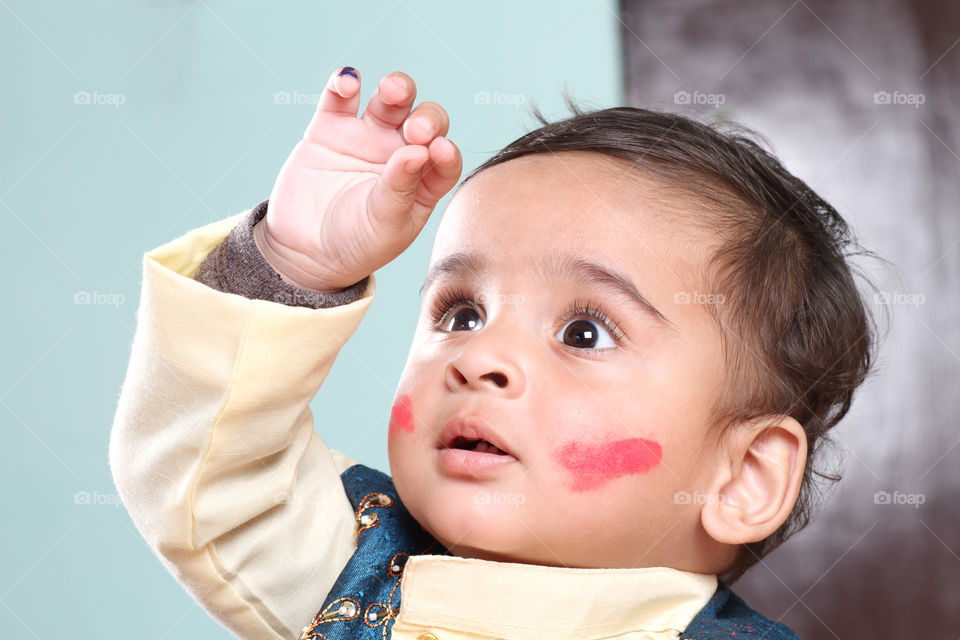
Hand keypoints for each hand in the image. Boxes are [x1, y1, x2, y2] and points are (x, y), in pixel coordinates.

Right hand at [255, 66, 462, 291]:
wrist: (304, 250)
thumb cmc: (355, 243)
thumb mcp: (385, 224)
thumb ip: (401, 187)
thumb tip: (420, 151)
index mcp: (423, 181)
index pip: (446, 158)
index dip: (447, 151)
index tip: (440, 149)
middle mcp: (400, 154)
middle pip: (425, 121)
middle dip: (426, 118)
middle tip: (416, 130)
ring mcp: (367, 137)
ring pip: (390, 100)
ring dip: (397, 87)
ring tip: (392, 91)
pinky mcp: (330, 128)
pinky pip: (340, 96)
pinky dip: (344, 82)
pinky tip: (347, 83)